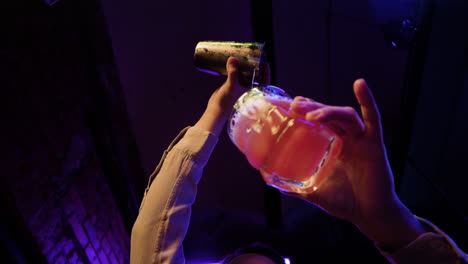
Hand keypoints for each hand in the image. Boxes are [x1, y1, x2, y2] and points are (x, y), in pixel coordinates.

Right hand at [194, 57, 269, 135]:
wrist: (216, 110)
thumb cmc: (227, 102)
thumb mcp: (232, 85)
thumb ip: (233, 72)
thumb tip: (233, 58)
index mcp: (253, 92)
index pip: (264, 81)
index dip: (266, 72)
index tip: (265, 62)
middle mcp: (249, 90)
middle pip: (255, 76)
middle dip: (254, 67)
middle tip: (253, 56)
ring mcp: (241, 89)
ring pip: (245, 76)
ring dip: (244, 68)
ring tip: (243, 58)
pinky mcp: (233, 87)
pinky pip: (237, 76)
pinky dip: (236, 70)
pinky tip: (233, 63)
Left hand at [284, 79, 424, 250]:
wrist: (369, 215)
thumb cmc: (345, 203)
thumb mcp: (315, 192)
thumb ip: (296, 186)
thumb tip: (270, 180)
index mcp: (333, 147)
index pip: (319, 122)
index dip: (306, 111)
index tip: (289, 105)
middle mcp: (347, 139)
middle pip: (329, 115)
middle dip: (313, 108)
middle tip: (296, 105)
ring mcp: (361, 140)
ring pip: (345, 116)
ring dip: (328, 111)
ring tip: (310, 116)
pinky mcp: (374, 144)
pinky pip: (373, 119)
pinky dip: (367, 101)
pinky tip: (359, 84)